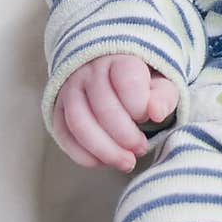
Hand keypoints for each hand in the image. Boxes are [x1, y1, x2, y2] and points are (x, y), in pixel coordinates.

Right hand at [52, 55, 178, 172]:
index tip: (148, 117)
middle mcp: (89, 71)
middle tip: (141, 149)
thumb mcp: (161, 85)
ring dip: (104, 150)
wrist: (112, 76)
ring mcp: (70, 89)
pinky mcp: (58, 109)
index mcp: (119, 59)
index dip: (139, 106)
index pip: (127, 81)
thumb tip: (156, 113)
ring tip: (126, 162)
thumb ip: (163, 97)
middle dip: (125, 136)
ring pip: (79, 123)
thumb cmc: (141, 85)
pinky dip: (83, 155)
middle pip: (102, 107)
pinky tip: (104, 162)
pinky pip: (64, 134)